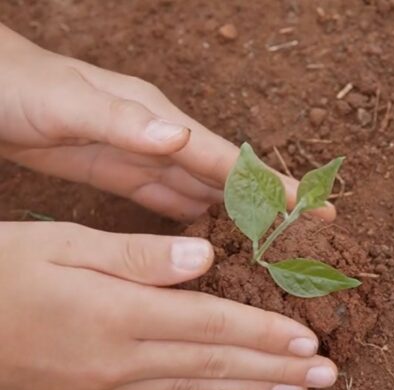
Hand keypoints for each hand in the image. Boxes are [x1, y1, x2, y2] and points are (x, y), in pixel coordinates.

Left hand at [0, 23, 334, 221]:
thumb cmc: (24, 89)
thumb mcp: (69, 103)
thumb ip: (124, 122)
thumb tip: (179, 137)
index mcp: (160, 122)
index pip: (228, 161)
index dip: (272, 185)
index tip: (314, 207)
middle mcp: (162, 141)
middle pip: (228, 180)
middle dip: (270, 203)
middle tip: (310, 233)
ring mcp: (145, 159)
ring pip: (204, 195)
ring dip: (238, 218)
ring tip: (273, 246)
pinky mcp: (123, 176)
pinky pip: (170, 204)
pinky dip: (195, 223)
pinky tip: (210, 243)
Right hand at [0, 222, 337, 389]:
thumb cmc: (2, 270)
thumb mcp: (61, 244)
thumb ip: (136, 254)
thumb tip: (203, 256)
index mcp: (116, 313)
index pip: (212, 324)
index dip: (265, 332)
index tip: (310, 339)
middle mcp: (119, 359)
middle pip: (215, 365)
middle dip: (277, 370)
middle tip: (330, 376)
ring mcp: (107, 387)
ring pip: (198, 389)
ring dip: (254, 389)